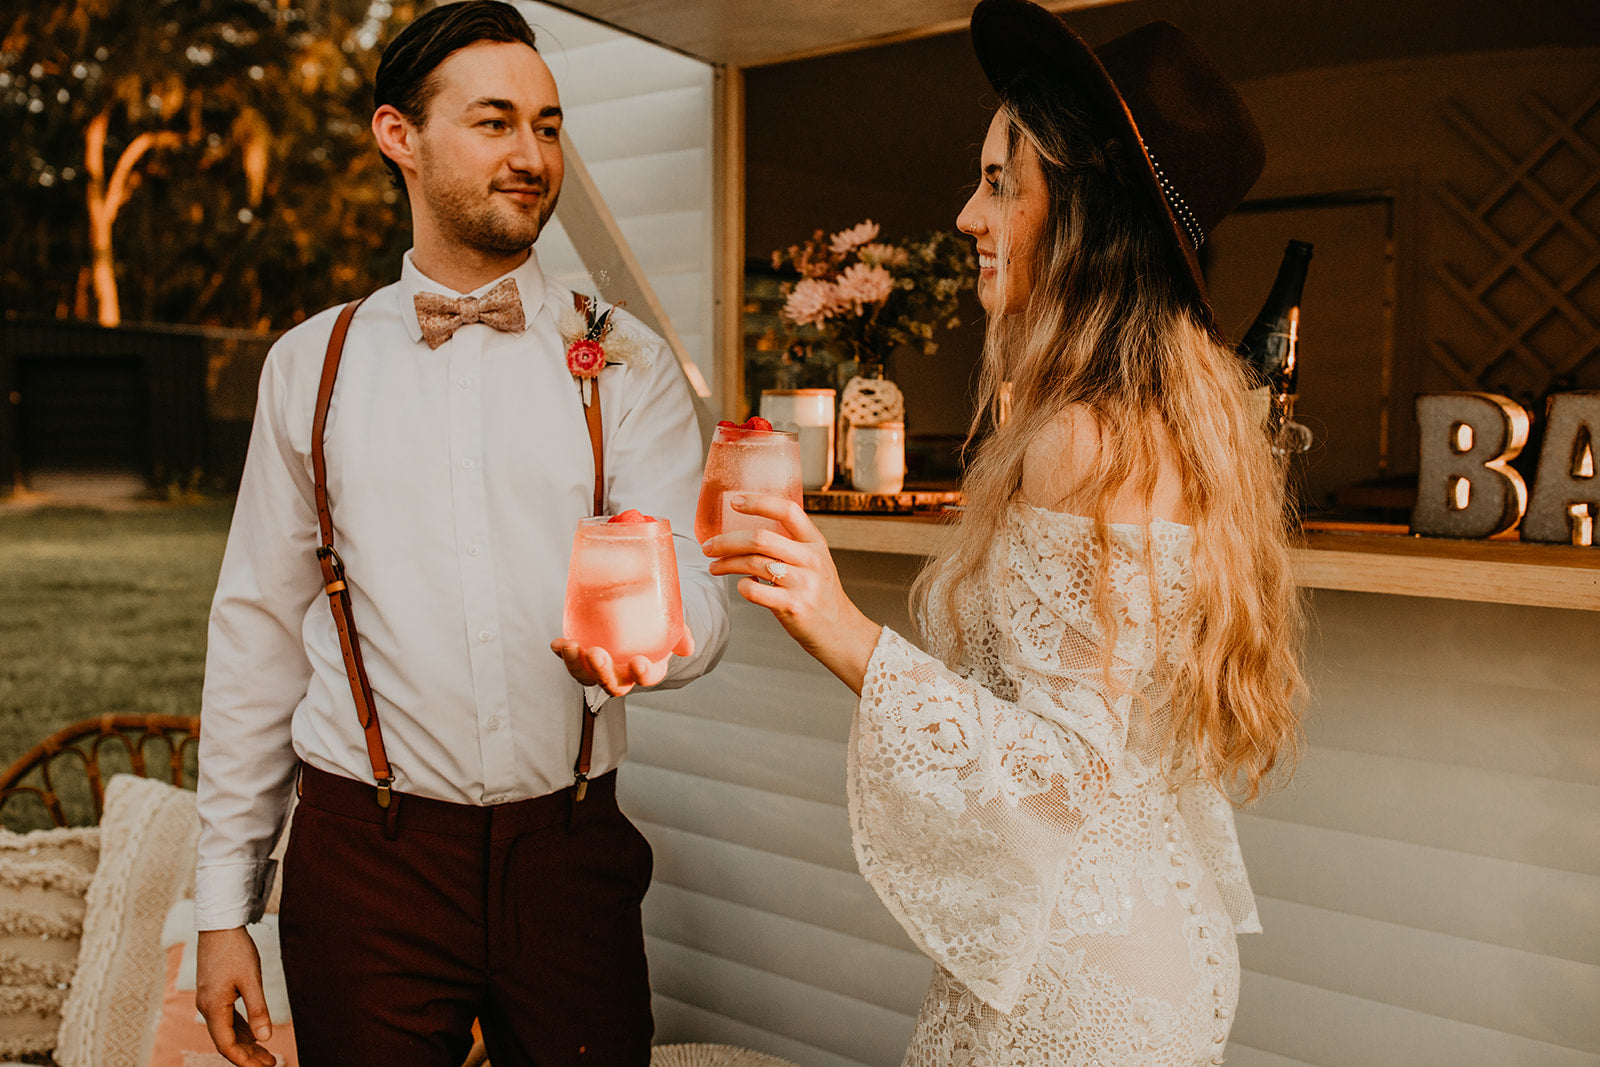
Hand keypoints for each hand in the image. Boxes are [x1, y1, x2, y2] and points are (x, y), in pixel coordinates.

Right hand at [196, 927, 276, 1066]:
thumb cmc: (235, 950)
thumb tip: (266, 1038)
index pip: (227, 1045)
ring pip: (228, 1031)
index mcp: (213, 1008)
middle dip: (249, 1056)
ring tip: (268, 1055)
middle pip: (228, 1041)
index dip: (244, 1060)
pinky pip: (228, 1019)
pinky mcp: (215, 993)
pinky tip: (256, 1034)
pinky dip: (242, 1029)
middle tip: (272, 1064)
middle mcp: (207, 1008)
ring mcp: (209, 1001)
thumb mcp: (251, 979)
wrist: (219, 926)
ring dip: (247, 1043)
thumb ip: (258, 1009)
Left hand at [550, 628, 694, 696]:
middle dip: (602, 673)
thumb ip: (679, 634)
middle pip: (612, 684)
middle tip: (596, 654)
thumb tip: (688, 647)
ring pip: (586, 676)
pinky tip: (556, 644)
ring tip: (569, 647)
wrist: (636, 615)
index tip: (638, 662)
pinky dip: (561, 654)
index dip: (642, 675)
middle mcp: (622, 674)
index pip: (647, 678)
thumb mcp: (671, 625)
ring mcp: (599, 667)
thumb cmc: (655, 624)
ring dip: (576, 665)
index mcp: (647, 669)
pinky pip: (570, 659)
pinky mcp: (582, 655)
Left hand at [700, 495, 880, 693]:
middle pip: (760, 538)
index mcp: (815, 543)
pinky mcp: (793, 606)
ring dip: (726, 564)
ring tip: (715, 567)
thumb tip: (748, 533)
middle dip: (727, 541)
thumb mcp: (815, 562)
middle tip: (709, 546)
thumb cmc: (819, 595)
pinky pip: (755, 591)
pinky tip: (742, 585)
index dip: (759, 502)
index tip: (735, 502)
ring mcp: (803, 583)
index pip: (787, 511)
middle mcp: (811, 559)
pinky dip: (742, 586)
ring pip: (753, 563)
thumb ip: (790, 546)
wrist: (840, 631)